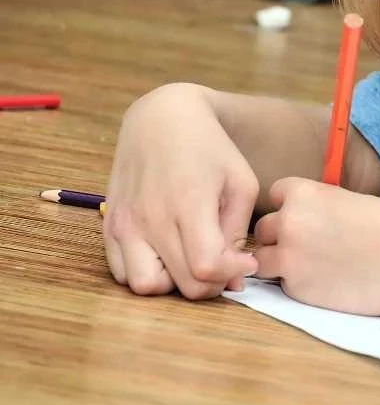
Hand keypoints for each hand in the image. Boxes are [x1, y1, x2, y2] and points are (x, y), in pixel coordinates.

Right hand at [103, 83, 258, 298]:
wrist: (162, 118)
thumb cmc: (211, 148)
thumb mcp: (241, 182)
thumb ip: (237, 232)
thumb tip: (235, 279)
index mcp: (188, 204)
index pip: (206, 268)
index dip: (231, 275)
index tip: (246, 262)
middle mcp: (150, 218)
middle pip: (181, 285)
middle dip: (211, 284)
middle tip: (224, 264)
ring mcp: (124, 223)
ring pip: (146, 287)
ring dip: (174, 284)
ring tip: (191, 260)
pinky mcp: (109, 225)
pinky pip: (122, 273)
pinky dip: (147, 274)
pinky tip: (168, 255)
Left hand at [253, 177, 379, 315]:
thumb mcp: (350, 200)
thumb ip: (319, 204)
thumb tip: (301, 214)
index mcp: (303, 195)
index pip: (276, 194)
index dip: (291, 206)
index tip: (310, 216)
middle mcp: (289, 225)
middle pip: (263, 230)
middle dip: (281, 236)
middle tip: (311, 244)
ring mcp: (290, 260)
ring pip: (263, 260)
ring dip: (280, 261)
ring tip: (312, 264)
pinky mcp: (299, 291)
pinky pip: (284, 285)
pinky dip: (299, 283)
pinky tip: (328, 281)